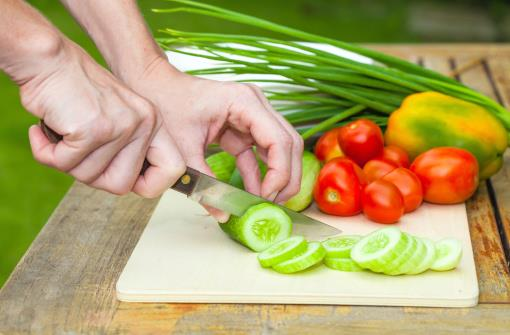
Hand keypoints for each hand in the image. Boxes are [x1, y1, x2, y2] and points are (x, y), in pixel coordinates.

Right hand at [20, 39, 184, 196]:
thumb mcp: (116, 117)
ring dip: (65, 162)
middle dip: (92, 177)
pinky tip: (43, 131)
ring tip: (61, 133)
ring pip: (89, 177)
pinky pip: (65, 163)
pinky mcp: (93, 129)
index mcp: (153, 122)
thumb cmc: (75, 91)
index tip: (128, 181)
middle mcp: (144, 123)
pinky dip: (46, 153)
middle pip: (121, 185)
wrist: (47, 59)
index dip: (151, 186)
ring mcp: (121, 126)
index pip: (173, 169)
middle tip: (76, 154)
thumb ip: (128, 149)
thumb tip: (128, 186)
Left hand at [126, 57, 303, 203]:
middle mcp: (256, 104)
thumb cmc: (167, 104)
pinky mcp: (244, 127)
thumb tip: (222, 213)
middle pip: (289, 144)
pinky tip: (252, 194)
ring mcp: (253, 114)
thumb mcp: (184, 148)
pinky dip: (260, 174)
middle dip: (285, 177)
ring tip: (266, 202)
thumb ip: (204, 182)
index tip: (266, 197)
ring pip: (281, 148)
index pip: (279, 141)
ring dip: (277, 176)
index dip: (279, 173)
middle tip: (273, 205)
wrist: (154, 87)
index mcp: (244, 102)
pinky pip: (261, 153)